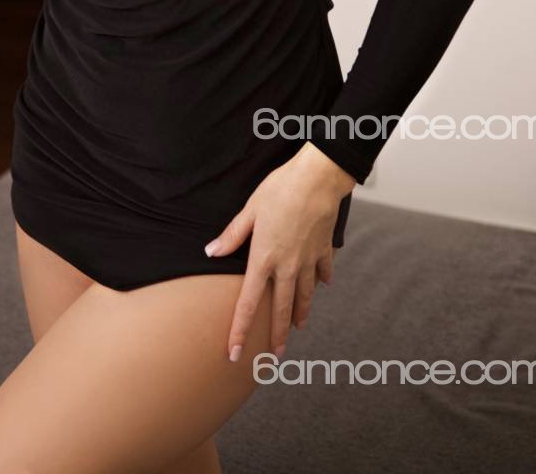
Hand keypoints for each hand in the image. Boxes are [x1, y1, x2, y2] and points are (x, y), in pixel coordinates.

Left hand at [204, 143, 355, 361]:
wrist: (317, 179)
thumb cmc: (280, 189)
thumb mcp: (251, 210)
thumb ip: (232, 235)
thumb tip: (211, 252)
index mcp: (264, 258)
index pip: (247, 303)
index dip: (239, 330)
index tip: (235, 353)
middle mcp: (287, 267)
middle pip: (280, 310)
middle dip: (276, 335)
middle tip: (274, 355)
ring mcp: (308, 261)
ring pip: (304, 296)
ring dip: (300, 313)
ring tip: (298, 327)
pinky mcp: (324, 250)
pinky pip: (322, 272)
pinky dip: (321, 281)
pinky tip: (322, 285)